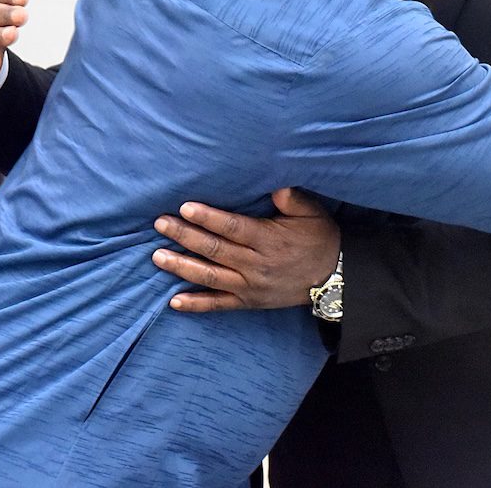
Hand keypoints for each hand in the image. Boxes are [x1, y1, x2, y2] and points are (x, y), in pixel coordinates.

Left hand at [152, 188, 340, 312]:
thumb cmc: (319, 239)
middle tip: (160, 224)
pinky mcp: (249, 302)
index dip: (208, 218)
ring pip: (209, 277)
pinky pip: (219, 306)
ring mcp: (250, 287)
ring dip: (181, 267)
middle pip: (214, 249)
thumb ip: (291, 198)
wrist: (333, 278)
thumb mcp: (311, 213)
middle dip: (185, 236)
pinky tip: (174, 301)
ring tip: (157, 257)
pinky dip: (196, 304)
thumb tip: (274, 185)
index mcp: (269, 240)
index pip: (232, 227)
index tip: (184, 208)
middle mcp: (256, 265)